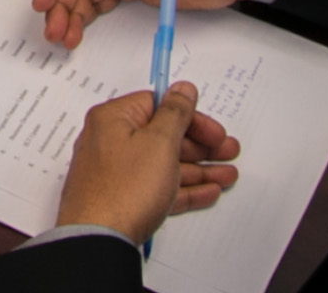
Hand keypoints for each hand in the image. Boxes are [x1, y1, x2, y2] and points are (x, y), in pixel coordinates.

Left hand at [56, 81, 240, 243]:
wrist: (98, 238)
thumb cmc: (125, 187)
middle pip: (162, 136)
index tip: (215, 132)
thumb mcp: (159, 142)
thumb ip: (176, 113)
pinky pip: (156, 187)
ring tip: (228, 176)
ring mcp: (114, 172)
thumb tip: (183, 88)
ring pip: (162, 164)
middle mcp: (110, 142)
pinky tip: (209, 192)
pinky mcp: (120, 199)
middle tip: (229, 153)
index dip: (190, 117)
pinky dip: (182, 188)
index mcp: (113, 119)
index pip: (157, 105)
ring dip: (198, 169)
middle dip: (200, 146)